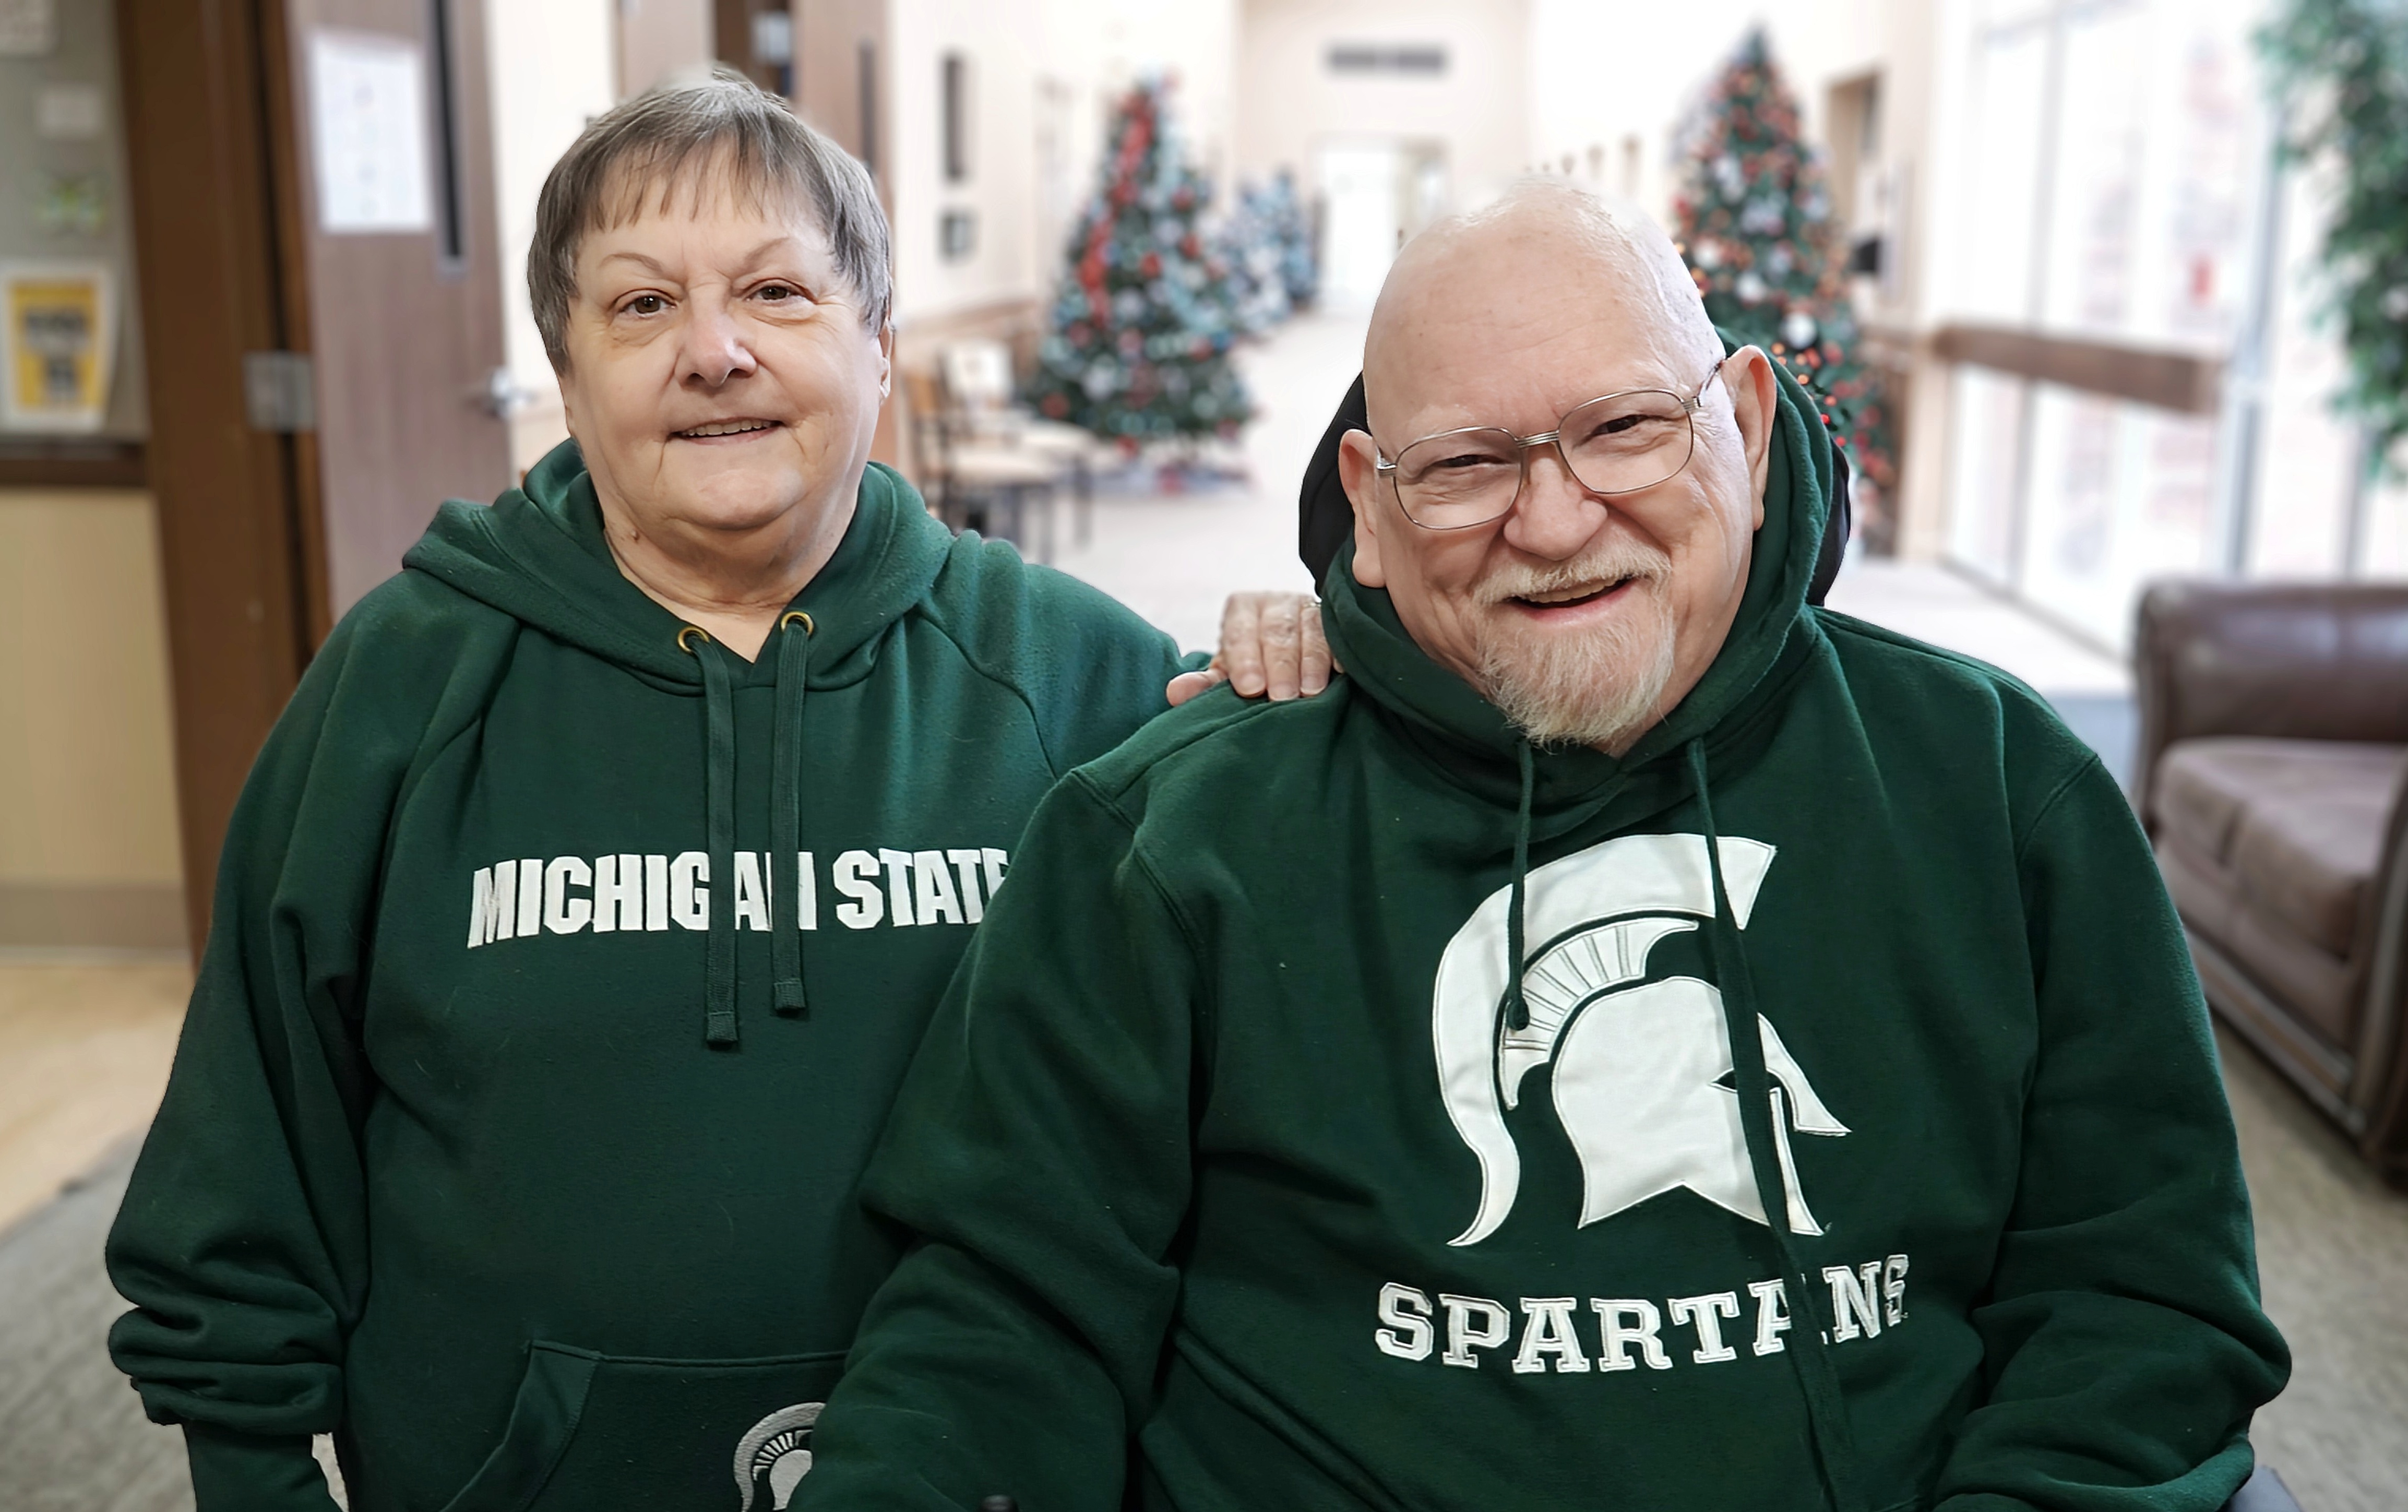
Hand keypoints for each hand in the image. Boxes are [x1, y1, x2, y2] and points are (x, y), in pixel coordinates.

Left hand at [1166, 592, 1338, 706]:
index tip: (1250, 688)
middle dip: (1280, 666)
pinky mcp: (1336, 619)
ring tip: (1311, 693)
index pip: (1240, 632)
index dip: (1245, 660)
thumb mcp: (1228, 672)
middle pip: (1277, 630)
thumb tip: (1175, 693)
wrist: (1289, 649)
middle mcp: (1275, 602)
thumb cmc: (1253, 665)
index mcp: (1242, 608)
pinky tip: (1341, 674)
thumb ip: (1204, 684)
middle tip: (1282, 698)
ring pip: (1311, 630)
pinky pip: (1339, 633)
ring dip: (1311, 663)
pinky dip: (1339, 653)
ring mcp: (1308, 607)